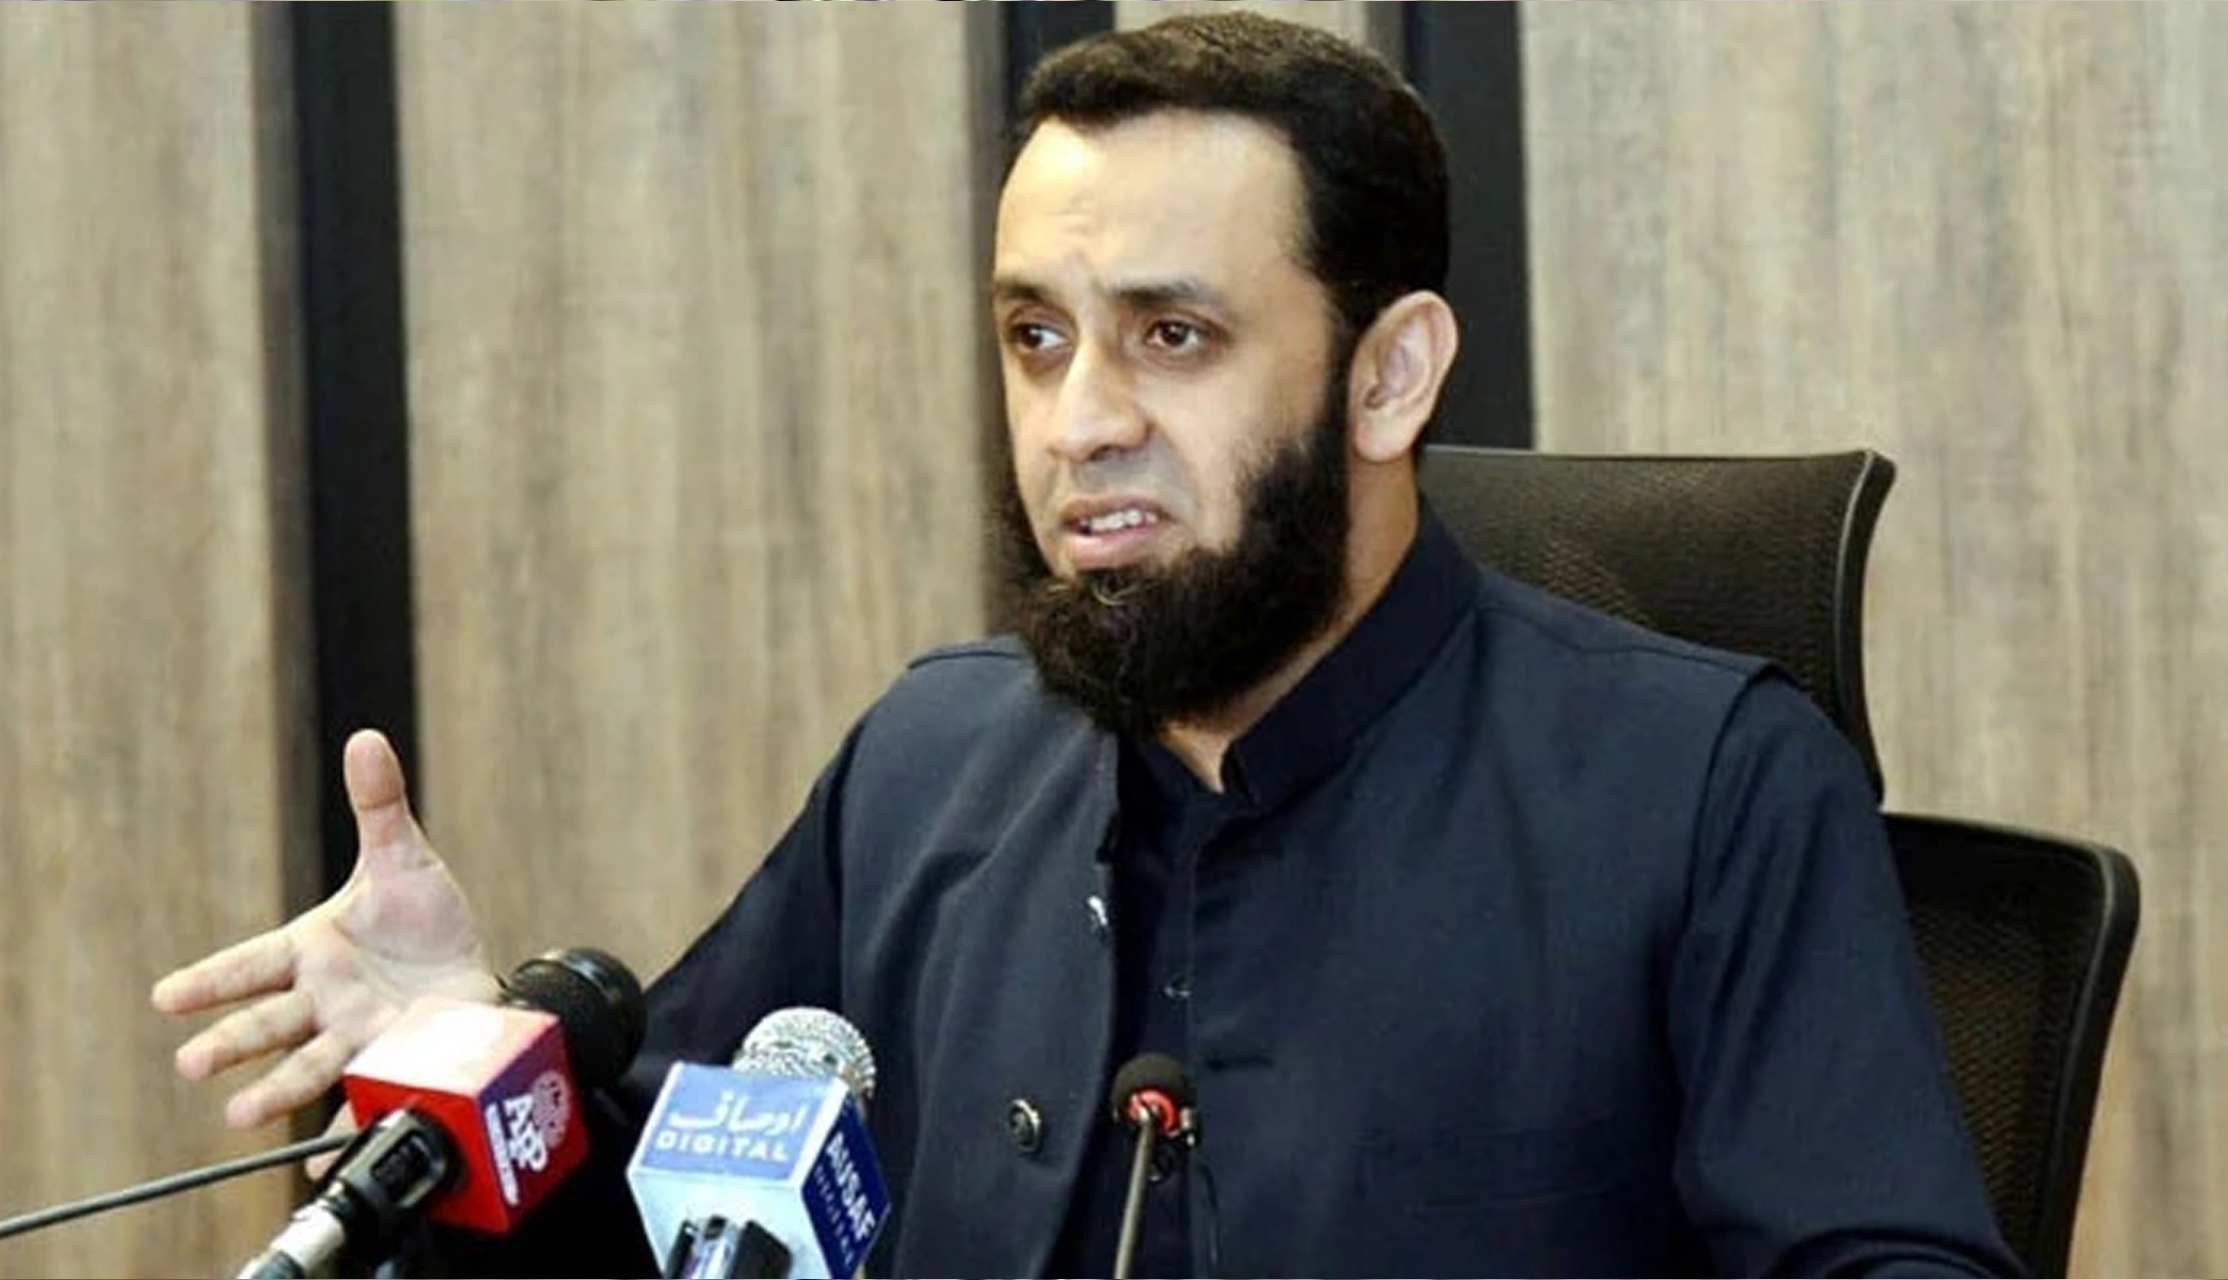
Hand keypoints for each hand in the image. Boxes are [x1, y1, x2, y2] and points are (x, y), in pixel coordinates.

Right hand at [151, 729, 498, 1129]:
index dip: (209, 981)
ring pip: (307, 1066)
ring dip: (272, 1092)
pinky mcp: (391, 1063)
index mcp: (312, 950)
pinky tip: (320, 1160)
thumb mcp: (405, 860)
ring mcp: (355, 1036)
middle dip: (229, 1042)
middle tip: (191, 1062)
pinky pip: (361, 1102)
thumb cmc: (423, 921)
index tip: (167, 996)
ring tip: (239, 1116)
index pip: (250, 964)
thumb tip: (367, 738)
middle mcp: (324, 1000)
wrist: (472, 974)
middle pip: (268, 1022)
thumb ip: (380, 806)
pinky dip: (340, 1132)